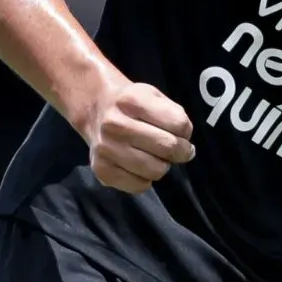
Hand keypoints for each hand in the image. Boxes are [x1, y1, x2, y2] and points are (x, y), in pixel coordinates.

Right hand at [78, 82, 195, 192]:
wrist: (95, 109)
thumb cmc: (132, 105)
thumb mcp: (154, 95)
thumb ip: (175, 116)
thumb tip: (187, 151)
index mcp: (131, 101)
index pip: (178, 123)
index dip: (186, 130)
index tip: (180, 131)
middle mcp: (114, 125)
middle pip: (168, 148)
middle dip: (181, 151)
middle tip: (177, 149)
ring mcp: (105, 149)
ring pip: (156, 170)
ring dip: (162, 165)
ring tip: (155, 155)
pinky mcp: (101, 170)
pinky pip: (139, 186)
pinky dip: (146, 179)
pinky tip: (140, 166)